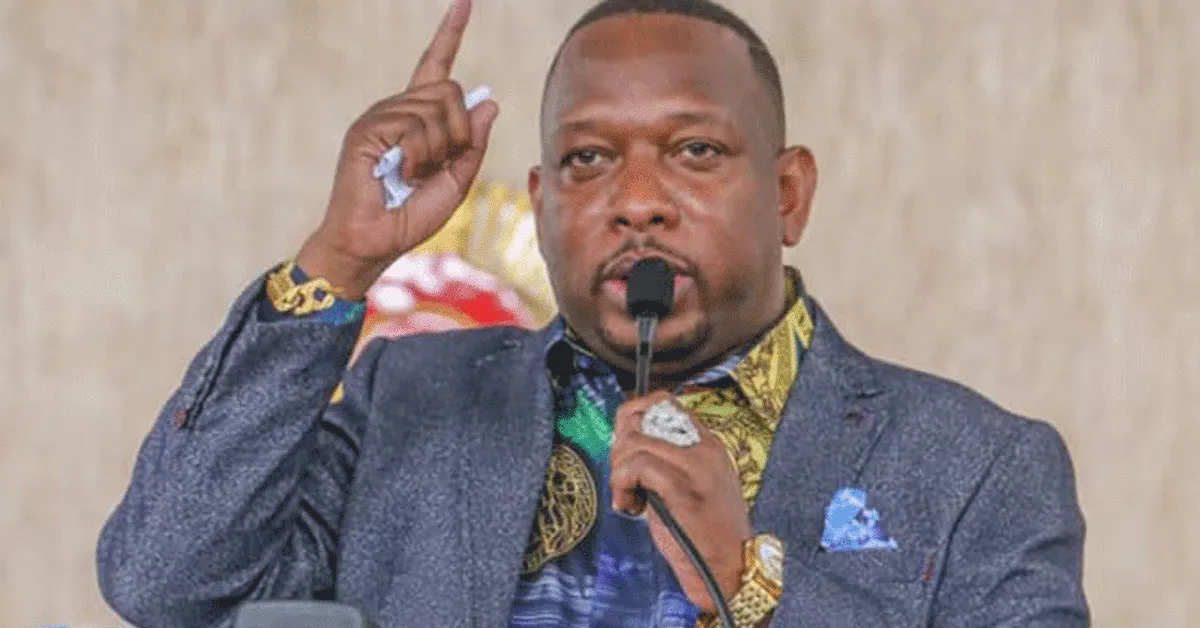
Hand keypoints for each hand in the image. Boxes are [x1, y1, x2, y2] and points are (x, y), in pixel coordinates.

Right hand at [296, 0, 497, 299]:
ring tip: (412, 176)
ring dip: (437, 150)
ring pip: (437, 109)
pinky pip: (414, 127)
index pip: (437, 66)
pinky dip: (417, 156)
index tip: (465, 2)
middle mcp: (398, 110)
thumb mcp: (456, 182)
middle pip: (452, 91)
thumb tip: (490, 101)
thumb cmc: (410, 217)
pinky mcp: (367, 128)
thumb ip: (473, 143)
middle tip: (437, 166)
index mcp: (419, 119)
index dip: (451, 33)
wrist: (374, 242)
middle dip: (459, 132)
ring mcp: (381, 116)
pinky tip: (400, 174)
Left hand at [610, 391, 752, 614]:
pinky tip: (630, 505)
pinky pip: (637, 466)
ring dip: (619, 470)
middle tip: (623, 477)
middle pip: (641, 420)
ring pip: (634, 443)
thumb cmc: (707, 535)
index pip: (662, 403)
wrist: (731, 571)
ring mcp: (694, 467)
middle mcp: (702, 449)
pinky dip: (622, 484)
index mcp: (707, 444)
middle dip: (619, 447)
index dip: (632, 420)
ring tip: (628, 496)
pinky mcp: (682, 489)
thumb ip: (670, 461)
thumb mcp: (694, 486)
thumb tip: (628, 443)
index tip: (625, 449)